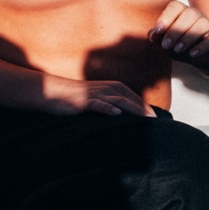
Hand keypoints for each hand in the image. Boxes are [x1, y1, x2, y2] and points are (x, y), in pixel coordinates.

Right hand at [40, 74, 155, 116]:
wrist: (52, 92)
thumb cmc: (75, 98)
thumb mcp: (95, 99)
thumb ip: (110, 104)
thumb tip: (123, 115)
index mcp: (111, 87)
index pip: (133, 97)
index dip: (145, 107)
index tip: (156, 119)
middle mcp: (106, 88)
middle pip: (130, 98)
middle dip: (143, 109)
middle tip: (155, 121)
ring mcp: (95, 94)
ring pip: (118, 100)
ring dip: (132, 109)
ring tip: (144, 119)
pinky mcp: (84, 101)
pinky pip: (98, 103)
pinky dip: (107, 108)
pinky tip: (116, 113)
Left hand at [149, 0, 208, 69]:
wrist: (202, 58)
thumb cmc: (181, 47)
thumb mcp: (167, 44)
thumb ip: (158, 39)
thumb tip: (152, 34)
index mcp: (182, 12)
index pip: (175, 6)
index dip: (166, 17)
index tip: (158, 31)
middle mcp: (196, 15)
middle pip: (189, 14)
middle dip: (175, 30)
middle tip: (166, 45)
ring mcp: (208, 26)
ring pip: (201, 24)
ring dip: (188, 37)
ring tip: (178, 49)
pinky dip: (202, 46)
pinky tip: (192, 54)